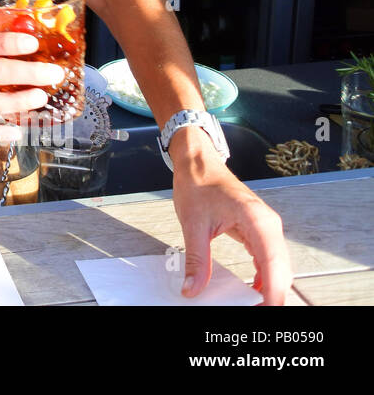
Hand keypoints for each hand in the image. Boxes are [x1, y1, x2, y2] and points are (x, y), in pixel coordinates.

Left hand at [172, 133, 291, 305]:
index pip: (274, 264)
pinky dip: (263, 275)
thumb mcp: (193, 225)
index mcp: (258, 220)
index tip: (266, 309)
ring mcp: (266, 227)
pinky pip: (267, 258)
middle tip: (255, 310)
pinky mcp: (259, 230)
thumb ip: (197, 260)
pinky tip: (253, 289)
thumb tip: (193, 288)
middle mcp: (269, 224)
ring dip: (269, 286)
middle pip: (281, 269)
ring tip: (253, 304)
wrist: (198, 163)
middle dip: (272, 294)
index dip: (273, 292)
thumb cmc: (198, 184)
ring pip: (277, 266)